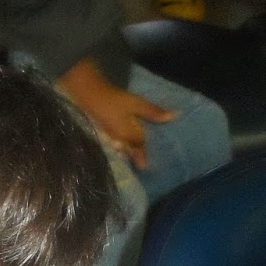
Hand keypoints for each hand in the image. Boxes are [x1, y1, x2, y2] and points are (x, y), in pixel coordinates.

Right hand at [58, 58, 173, 169]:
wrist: (90, 96)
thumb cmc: (115, 100)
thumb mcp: (137, 104)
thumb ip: (153, 112)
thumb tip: (175, 116)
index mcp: (130, 135)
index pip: (140, 148)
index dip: (143, 156)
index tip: (146, 167)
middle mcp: (120, 140)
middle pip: (129, 152)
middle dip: (134, 159)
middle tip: (141, 168)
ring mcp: (110, 138)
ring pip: (120, 150)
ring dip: (125, 155)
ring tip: (129, 162)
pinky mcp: (103, 134)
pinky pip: (114, 145)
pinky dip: (118, 148)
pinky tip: (117, 148)